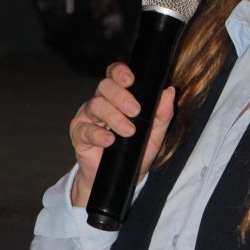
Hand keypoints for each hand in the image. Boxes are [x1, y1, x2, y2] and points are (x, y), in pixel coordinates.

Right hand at [69, 62, 175, 206]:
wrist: (122, 177)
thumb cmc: (137, 150)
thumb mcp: (155, 133)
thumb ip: (163, 113)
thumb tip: (170, 92)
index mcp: (118, 96)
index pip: (114, 74)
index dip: (119, 72)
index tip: (131, 80)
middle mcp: (101, 101)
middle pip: (104, 86)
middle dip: (121, 96)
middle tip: (135, 111)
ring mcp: (88, 117)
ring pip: (96, 105)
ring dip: (114, 117)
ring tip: (128, 131)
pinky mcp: (79, 134)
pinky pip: (85, 129)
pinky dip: (98, 134)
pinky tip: (110, 140)